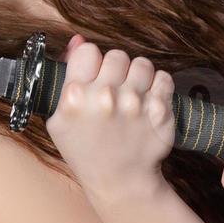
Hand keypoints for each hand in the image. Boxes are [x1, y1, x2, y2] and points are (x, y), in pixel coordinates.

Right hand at [46, 34, 175, 202]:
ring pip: (142, 63)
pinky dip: (158, 86)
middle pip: (116, 55)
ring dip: (138, 75)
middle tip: (115, 86)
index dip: (91, 62)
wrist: (119, 181)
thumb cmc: (85, 150)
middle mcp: (104, 97)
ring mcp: (134, 104)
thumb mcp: (59, 118)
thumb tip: (78, 40)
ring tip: (134, 91)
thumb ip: (66, 76)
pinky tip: (149, 99)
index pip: (87, 51)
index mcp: (75, 97)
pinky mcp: (160, 111)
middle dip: (116, 69)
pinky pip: (164, 77)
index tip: (94, 75)